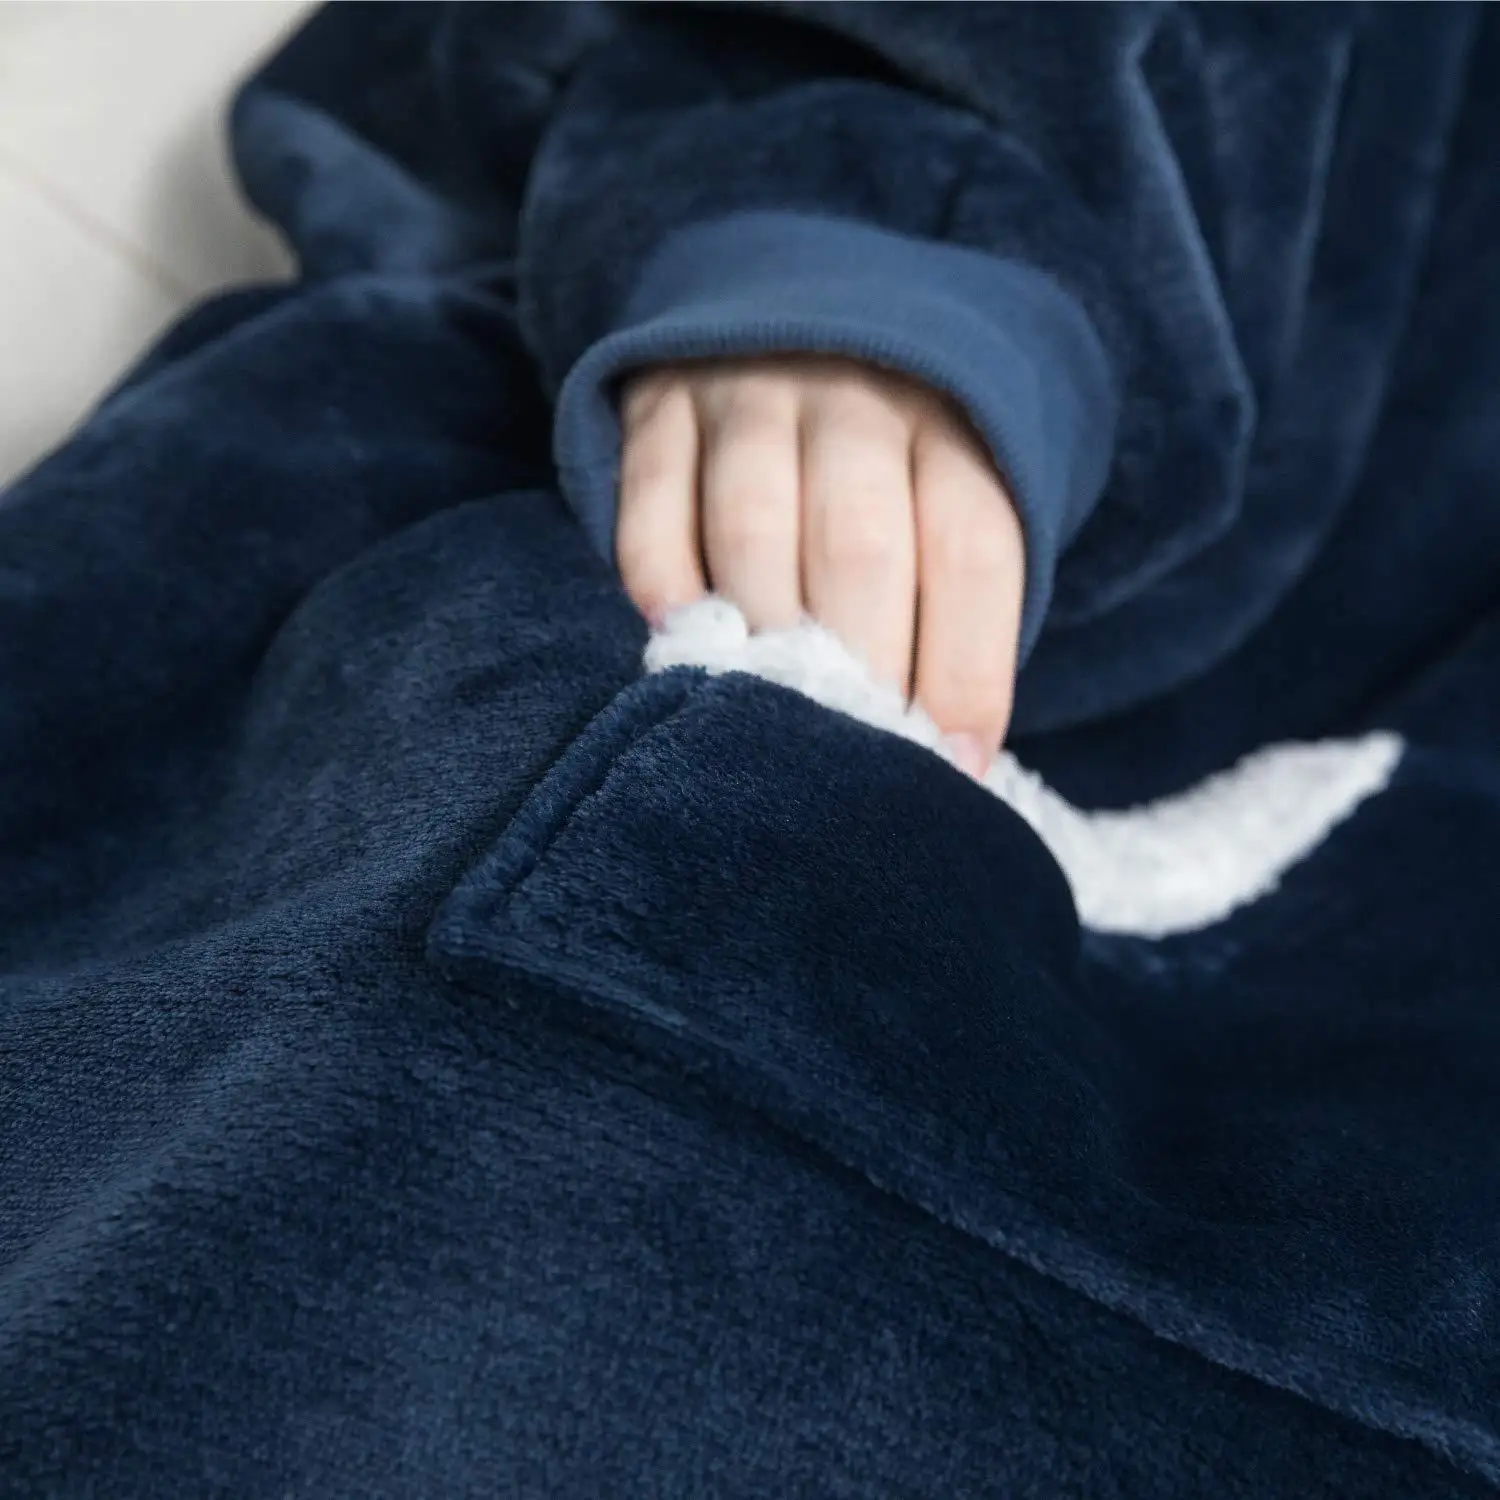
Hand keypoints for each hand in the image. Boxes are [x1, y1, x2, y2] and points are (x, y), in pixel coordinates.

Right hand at [616, 353, 1024, 773]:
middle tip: (852, 760)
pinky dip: (662, 585)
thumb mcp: (948, 498)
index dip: (965, 671)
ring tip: (769, 721)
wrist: (796, 314)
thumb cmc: (890, 461)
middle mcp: (856, 398)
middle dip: (859, 670)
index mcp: (954, 426)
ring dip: (760, 640)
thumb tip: (950, 759)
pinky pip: (651, 505)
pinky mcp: (659, 404)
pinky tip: (683, 641)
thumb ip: (952, 609)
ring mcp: (750, 392)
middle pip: (860, 545)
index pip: (970, 552)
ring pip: (753, 528)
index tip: (953, 766)